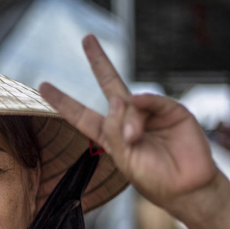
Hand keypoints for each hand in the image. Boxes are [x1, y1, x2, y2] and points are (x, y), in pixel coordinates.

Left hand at [39, 34, 219, 215]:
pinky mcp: (172, 111)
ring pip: (128, 103)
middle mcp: (128, 121)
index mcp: (111, 138)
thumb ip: (116, 130)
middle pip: (110, 86)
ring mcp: (150, 114)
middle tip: (87, 39)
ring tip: (133, 139)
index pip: (82, 116)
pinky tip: (137, 106)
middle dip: (99, 62)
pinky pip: (151, 100)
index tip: (43, 86)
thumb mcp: (124, 159)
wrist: (187, 188)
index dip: (63, 101)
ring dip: (128, 121)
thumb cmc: (153, 178)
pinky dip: (143, 103)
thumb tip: (122, 98)